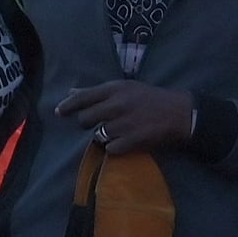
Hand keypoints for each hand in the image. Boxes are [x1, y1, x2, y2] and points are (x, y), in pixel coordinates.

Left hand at [62, 80, 196, 155]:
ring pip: (98, 135)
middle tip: (99, 123)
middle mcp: (117, 105)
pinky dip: (114, 147)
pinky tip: (124, 141)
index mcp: (115, 89)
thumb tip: (71, 91)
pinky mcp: (131, 140)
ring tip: (118, 130)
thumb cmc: (150, 98)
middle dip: (88, 123)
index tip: (59, 112)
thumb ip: (97, 92)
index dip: (68, 105)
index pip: (83, 97)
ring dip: (104, 135)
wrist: (178, 113)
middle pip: (85, 119)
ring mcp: (124, 124)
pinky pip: (110, 148)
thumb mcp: (125, 87)